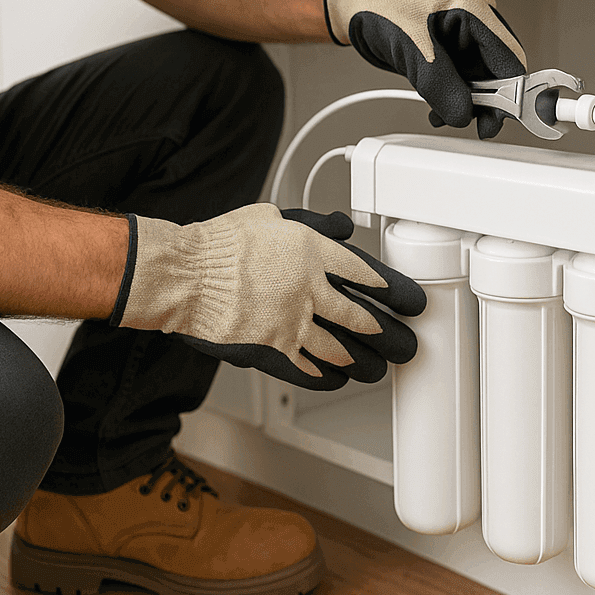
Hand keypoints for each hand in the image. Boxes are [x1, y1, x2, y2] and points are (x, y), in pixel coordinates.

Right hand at [113, 205, 425, 390]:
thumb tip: (342, 226)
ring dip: (364, 361)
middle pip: (363, 319)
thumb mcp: (270, 216)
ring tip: (378, 369)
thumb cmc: (221, 244)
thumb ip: (313, 224)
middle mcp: (308, 288)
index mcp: (311, 251)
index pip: (366, 274)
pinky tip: (338, 378)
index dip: (394, 291)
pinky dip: (326, 375)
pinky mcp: (272, 348)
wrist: (186, 275)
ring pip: (341, 349)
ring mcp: (291, 322)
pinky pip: (308, 368)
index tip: (409, 302)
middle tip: (405, 344)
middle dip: (390, 336)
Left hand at [323, 0, 527, 138]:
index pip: (508, 55)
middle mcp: (473, 16)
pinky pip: (461, 76)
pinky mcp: (449, 45)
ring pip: (479, 77)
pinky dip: (452, 94)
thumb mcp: (410, 49)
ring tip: (444, 115)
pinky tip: (438, 107)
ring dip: (466, 101)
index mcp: (472, 4)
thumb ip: (440, 85)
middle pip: (497, 68)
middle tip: (477, 125)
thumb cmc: (377, 3)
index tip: (503, 117)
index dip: (510, 90)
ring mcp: (461, 31)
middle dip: (487, 100)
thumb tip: (463, 114)